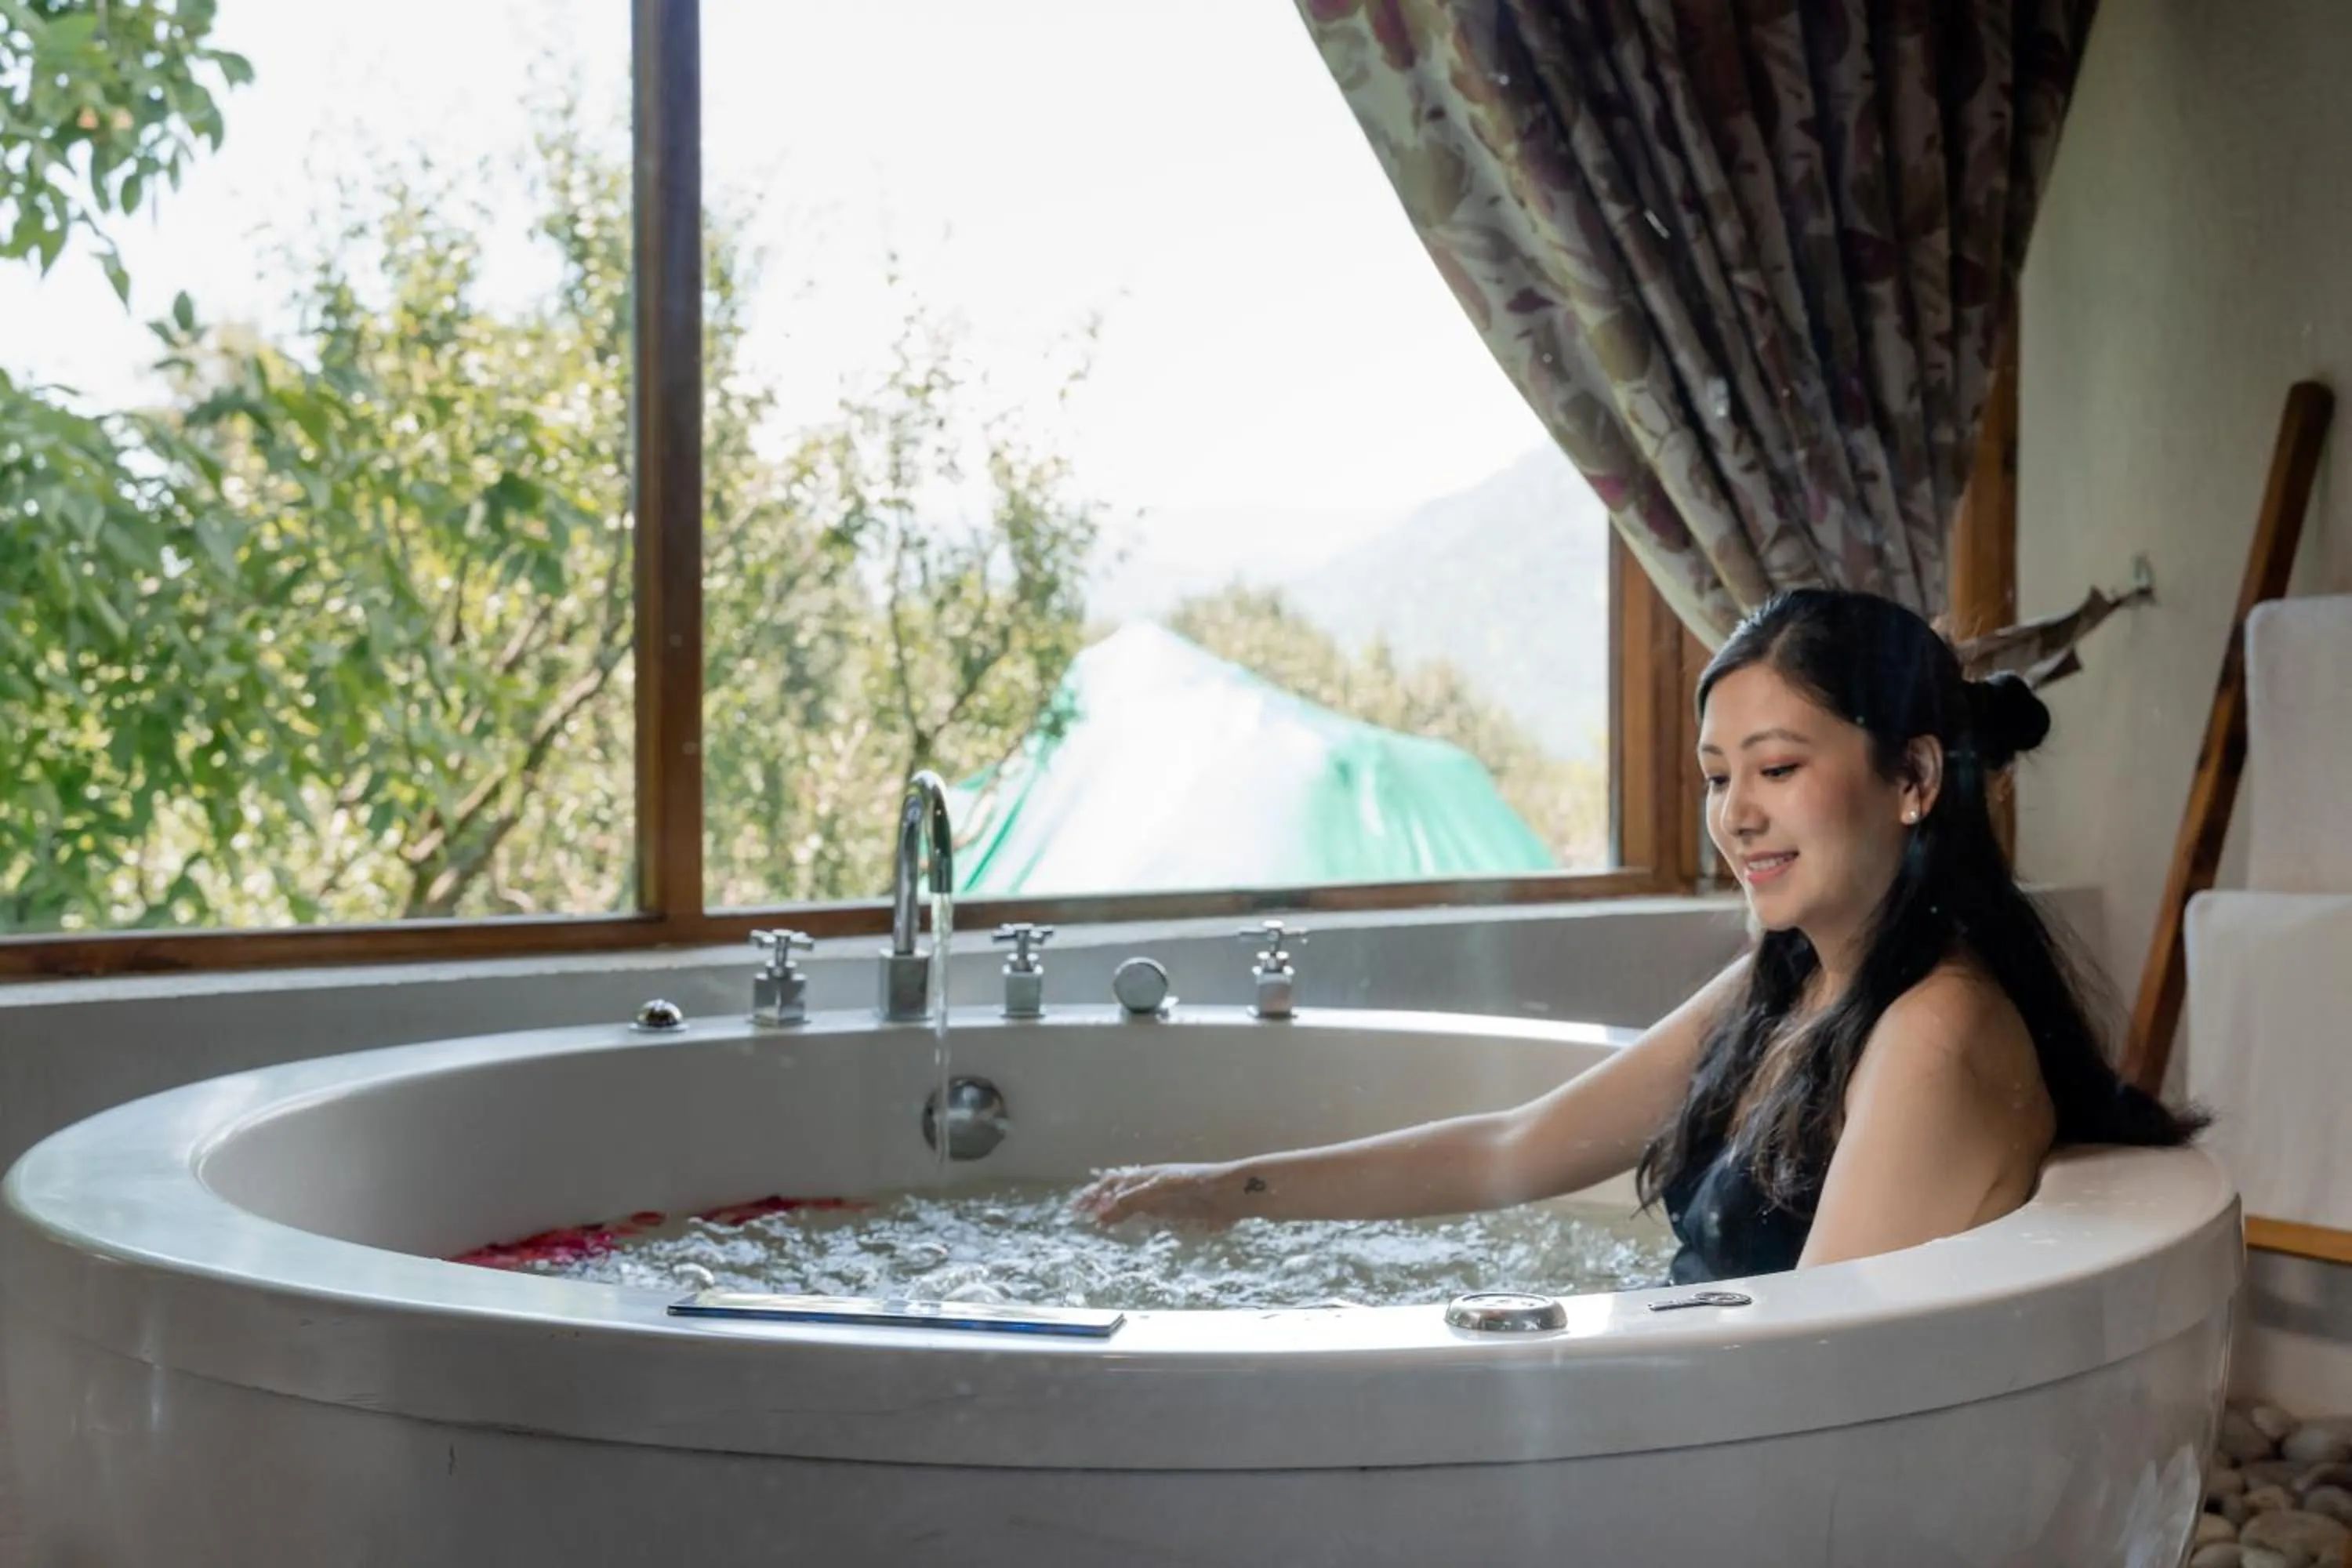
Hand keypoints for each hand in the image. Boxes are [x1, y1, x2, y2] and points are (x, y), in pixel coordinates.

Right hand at [1073, 1162, 1240, 1228]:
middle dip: (1098, 1204)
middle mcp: (1149, 1187)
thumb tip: (1101, 1213)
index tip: (1076, 1209)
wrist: (1230, 1194)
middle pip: (1117, 1194)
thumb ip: (1132, 1202)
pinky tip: (1126, 1233)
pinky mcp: (1174, 1217)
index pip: (1112, 1183)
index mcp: (1145, 1175)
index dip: (1093, 1194)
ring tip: (1097, 1226)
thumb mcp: (1160, 1190)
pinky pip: (1147, 1220)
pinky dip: (1132, 1225)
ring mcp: (1161, 1202)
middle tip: (1079, 1217)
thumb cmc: (1196, 1184)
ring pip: (1130, 1208)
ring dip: (1113, 1215)